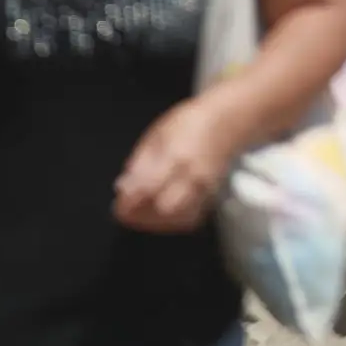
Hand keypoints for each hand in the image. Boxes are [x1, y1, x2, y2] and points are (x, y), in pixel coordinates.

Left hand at [114, 94, 243, 233]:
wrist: (228, 123)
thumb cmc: (190, 123)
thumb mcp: (156, 135)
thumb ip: (139, 162)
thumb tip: (123, 186)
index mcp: (175, 157)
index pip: (148, 187)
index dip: (130, 201)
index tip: (118, 206)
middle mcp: (192, 177)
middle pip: (165, 209)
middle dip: (141, 216)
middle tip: (126, 212)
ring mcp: (205, 189)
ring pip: (179, 218)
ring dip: (156, 222)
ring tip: (140, 216)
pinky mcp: (212, 197)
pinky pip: (191, 218)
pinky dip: (172, 222)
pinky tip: (160, 217)